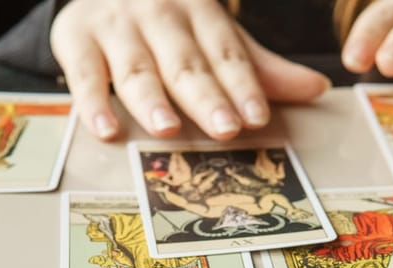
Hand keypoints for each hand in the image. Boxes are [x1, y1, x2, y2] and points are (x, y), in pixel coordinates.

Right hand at [50, 0, 330, 140]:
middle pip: (185, 62)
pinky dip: (92, 103)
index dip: (243, 84)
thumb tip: (318, 88)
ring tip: (169, 130)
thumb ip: (260, 68)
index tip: (258, 116)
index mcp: (199, 9)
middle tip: (226, 129)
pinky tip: (107, 131)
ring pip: (136, 68)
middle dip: (206, 96)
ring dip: (152, 100)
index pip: (225, 51)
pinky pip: (83, 74)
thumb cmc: (169, 22)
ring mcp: (115, 26)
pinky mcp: (74, 39)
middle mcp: (158, 14)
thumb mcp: (215, 35)